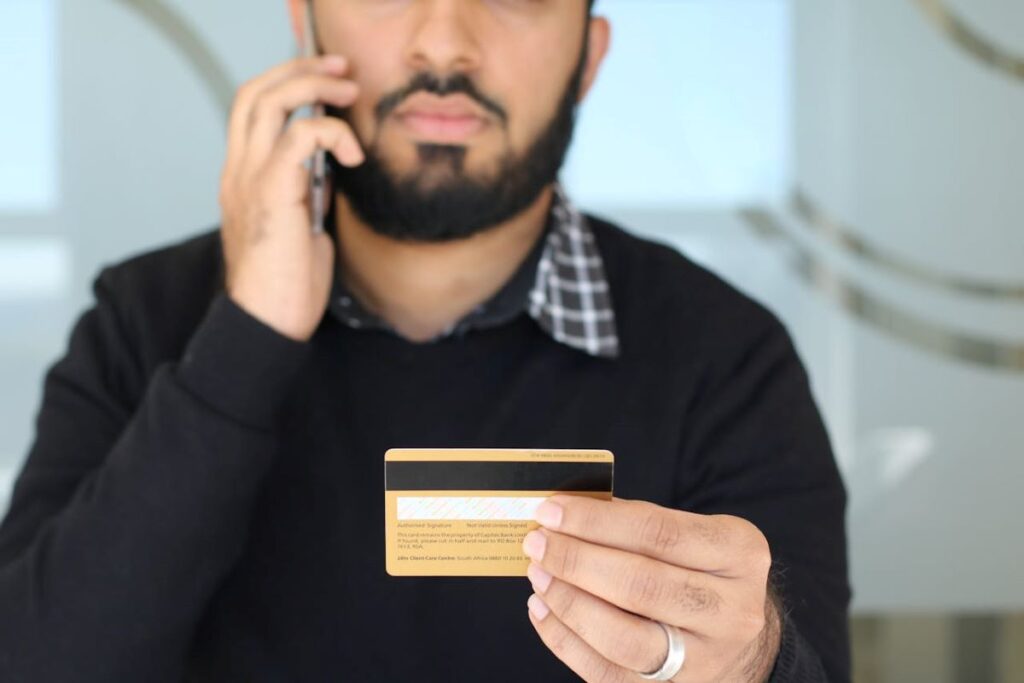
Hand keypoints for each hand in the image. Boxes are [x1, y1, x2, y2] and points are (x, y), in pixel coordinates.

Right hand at [218, 55, 364, 341]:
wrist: (267, 323)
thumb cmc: (287, 286)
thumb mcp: (301, 227)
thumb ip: (307, 192)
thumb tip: (331, 167)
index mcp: (243, 178)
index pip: (251, 109)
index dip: (286, 83)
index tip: (328, 82)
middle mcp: (238, 171)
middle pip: (254, 92)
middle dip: (300, 69)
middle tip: (341, 69)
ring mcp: (248, 180)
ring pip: (269, 102)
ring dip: (314, 86)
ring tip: (350, 92)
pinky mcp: (271, 193)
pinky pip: (298, 137)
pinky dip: (331, 133)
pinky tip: (354, 155)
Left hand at [523, 496, 781, 682]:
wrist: (742, 640)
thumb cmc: (701, 572)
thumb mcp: (693, 535)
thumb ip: (638, 524)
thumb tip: (564, 516)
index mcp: (738, 553)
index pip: (657, 532)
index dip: (595, 522)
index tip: (550, 510)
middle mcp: (732, 610)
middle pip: (640, 584)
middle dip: (576, 561)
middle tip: (538, 544)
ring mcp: (706, 660)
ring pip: (623, 637)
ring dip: (568, 602)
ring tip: (539, 576)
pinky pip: (608, 674)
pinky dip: (566, 640)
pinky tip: (543, 611)